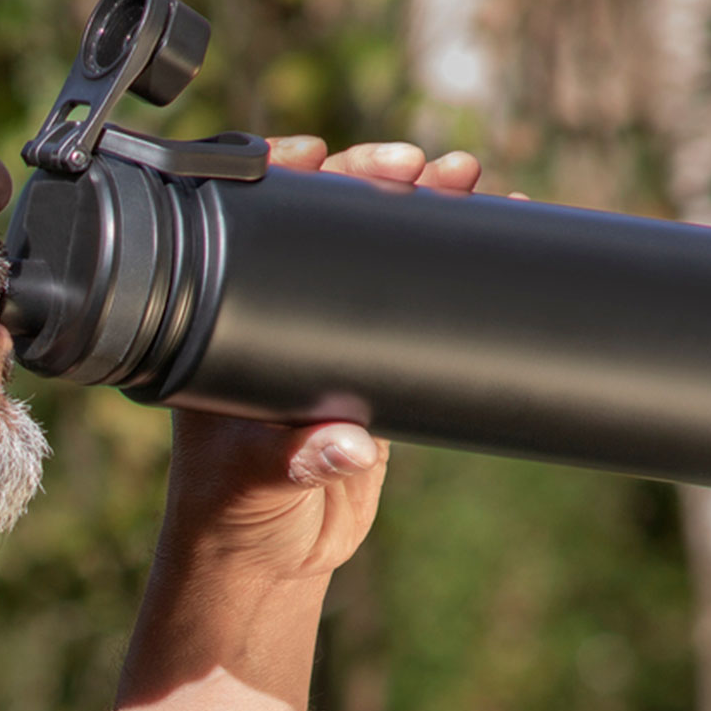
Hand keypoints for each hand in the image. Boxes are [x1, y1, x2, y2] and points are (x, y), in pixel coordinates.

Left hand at [163, 137, 481, 581]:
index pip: (251, 229)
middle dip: (372, 182)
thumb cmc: (233, 514)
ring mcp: (325, 338)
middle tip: (423, 167)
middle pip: (321, 225)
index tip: (320, 154)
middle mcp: (271, 317)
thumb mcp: (254, 482)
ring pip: (371, 255)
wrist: (272, 555)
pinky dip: (445, 270)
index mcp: (223, 326)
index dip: (283, 181)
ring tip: (471, 180)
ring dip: (418, 211)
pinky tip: (487, 230)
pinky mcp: (370, 372)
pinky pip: (408, 306)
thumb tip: (349, 441)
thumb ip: (294, 461)